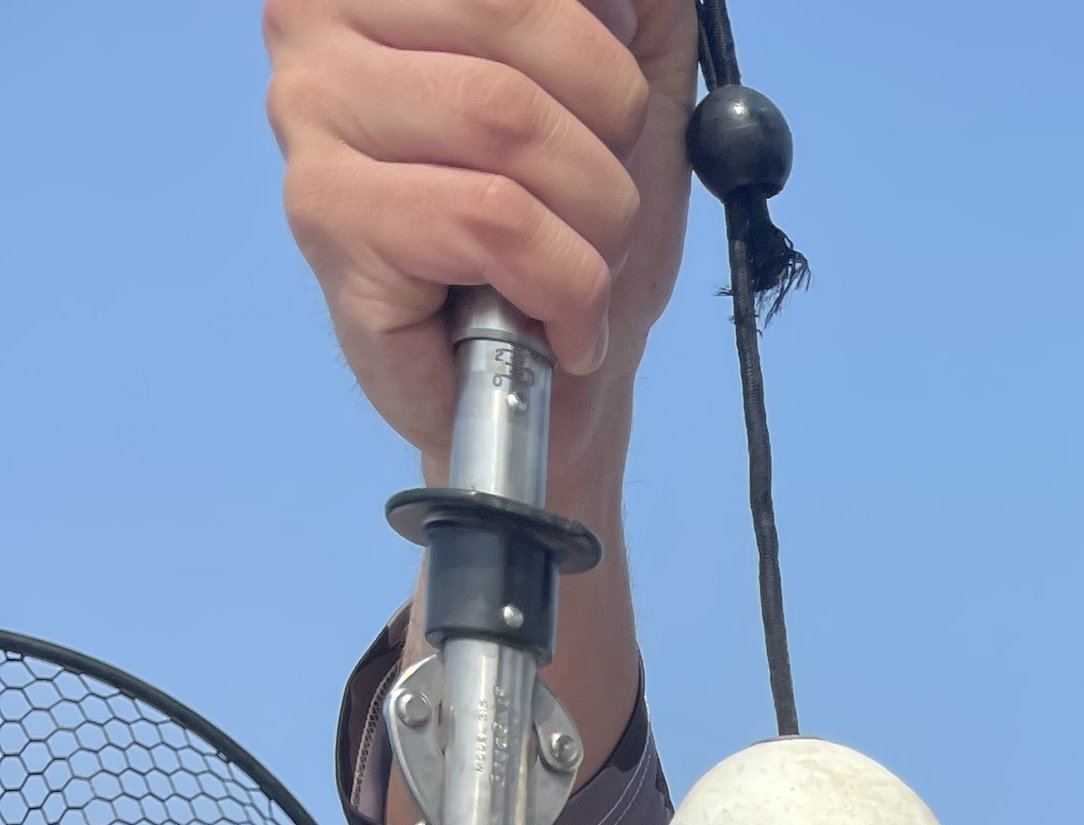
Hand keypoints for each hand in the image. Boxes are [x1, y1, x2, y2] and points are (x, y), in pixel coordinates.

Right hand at [265, 0, 699, 472]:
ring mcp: (309, 116)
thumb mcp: (630, 68)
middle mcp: (316, 19)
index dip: (601, 45)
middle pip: (520, 26)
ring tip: (582, 268)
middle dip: (609, 135)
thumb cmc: (572, 223)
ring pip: (507, 121)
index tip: (615, 110)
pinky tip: (559, 320)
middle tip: (603, 205)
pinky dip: (565, 283)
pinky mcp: (327, 220)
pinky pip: (490, 220)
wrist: (551, 384)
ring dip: (594, 217)